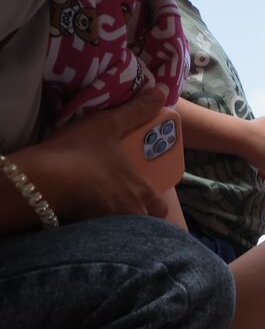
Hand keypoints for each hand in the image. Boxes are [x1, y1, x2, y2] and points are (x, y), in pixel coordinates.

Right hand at [22, 87, 172, 222]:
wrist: (39, 182)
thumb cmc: (78, 153)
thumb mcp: (108, 125)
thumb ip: (136, 110)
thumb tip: (161, 91)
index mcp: (141, 192)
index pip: (160, 207)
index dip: (155, 203)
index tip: (145, 196)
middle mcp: (131, 215)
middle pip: (144, 223)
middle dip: (139, 217)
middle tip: (123, 204)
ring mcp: (109, 229)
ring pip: (124, 231)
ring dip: (118, 222)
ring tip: (103, 210)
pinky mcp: (85, 235)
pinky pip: (99, 237)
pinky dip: (96, 229)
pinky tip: (83, 216)